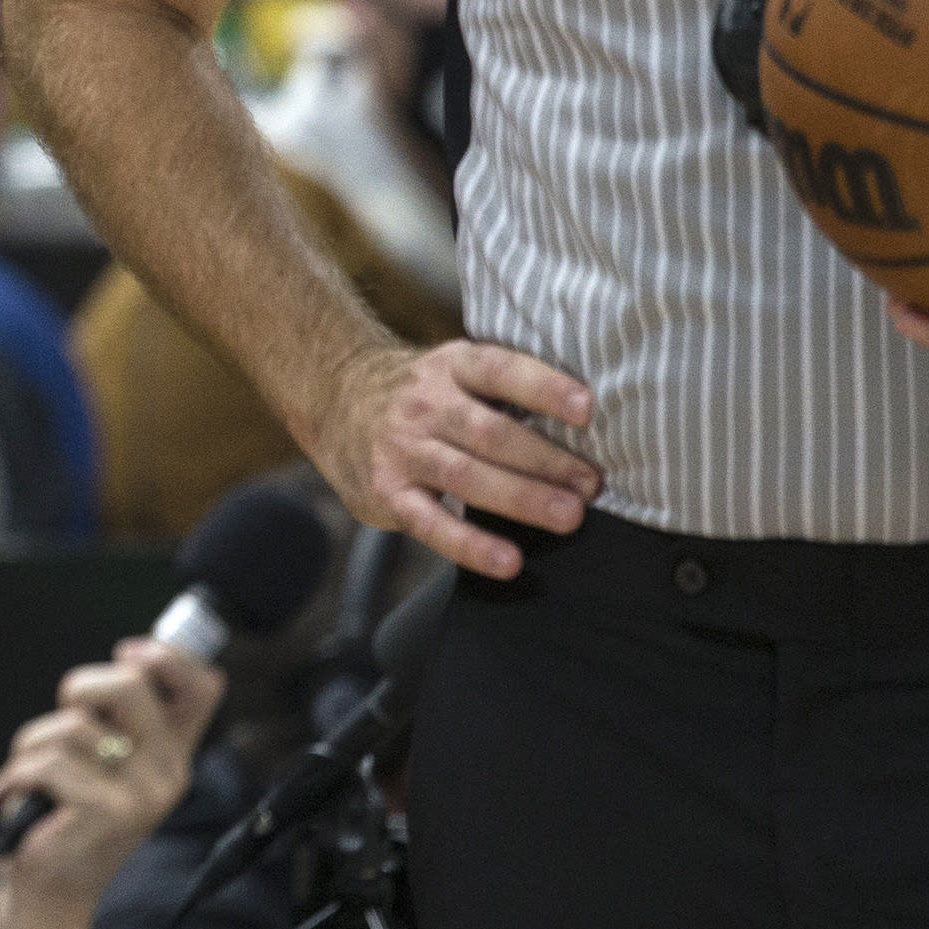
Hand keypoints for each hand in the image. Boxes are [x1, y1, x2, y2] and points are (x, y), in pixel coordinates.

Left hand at [0, 639, 218, 917]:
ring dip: (33, 743)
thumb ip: (114, 713)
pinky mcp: (110, 812)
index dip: (170, 656)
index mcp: (171, 750)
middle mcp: (169, 770)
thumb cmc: (65, 813)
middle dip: (80, 688)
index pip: (203, 687)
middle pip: (130, 684)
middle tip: (64, 726)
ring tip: (34, 775)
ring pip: (73, 724)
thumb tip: (127, 655)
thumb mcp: (99, 755)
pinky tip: (18, 794)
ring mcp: (144, 794)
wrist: (52, 890)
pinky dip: (17, 773)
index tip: (131, 652)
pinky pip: (48, 763)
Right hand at [309, 338, 600, 579]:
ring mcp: (402, 449)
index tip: (587, 408)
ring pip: (464, 475)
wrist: (334, 399)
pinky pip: (430, 523)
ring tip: (569, 517)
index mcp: (450, 367)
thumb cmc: (422, 393)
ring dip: (521, 497)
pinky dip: (470, 545)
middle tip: (592, 484)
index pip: (499, 370)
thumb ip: (506, 390)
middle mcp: (423, 404)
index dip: (543, 388)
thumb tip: (594, 423)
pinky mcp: (387, 492)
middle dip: (546, 460)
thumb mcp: (455, 370)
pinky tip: (508, 561)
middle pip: (489, 432)